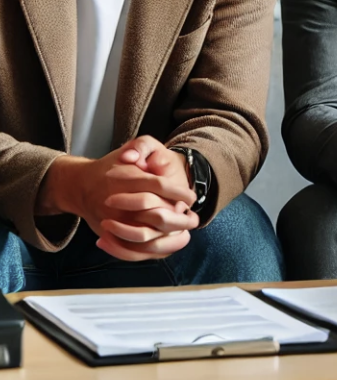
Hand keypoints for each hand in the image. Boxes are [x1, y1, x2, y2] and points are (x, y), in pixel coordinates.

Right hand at [37, 136, 197, 261]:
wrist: (81, 186)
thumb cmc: (111, 166)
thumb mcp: (128, 149)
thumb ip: (143, 149)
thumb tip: (156, 163)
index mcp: (126, 179)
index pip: (158, 185)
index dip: (178, 192)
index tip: (192, 197)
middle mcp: (120, 203)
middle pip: (156, 216)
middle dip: (178, 219)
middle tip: (192, 218)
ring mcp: (114, 223)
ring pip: (146, 236)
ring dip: (168, 236)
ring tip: (183, 230)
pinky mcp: (110, 236)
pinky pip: (132, 250)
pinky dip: (151, 249)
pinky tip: (166, 241)